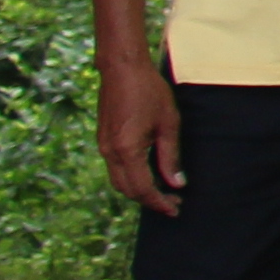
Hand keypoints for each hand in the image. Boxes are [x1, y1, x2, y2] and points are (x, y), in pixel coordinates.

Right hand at [97, 58, 185, 216]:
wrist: (122, 69)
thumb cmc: (149, 92)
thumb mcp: (168, 124)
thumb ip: (170, 156)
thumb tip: (176, 183)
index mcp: (127, 150)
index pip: (143, 188)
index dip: (159, 202)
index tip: (174, 209)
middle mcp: (110, 152)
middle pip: (127, 190)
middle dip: (149, 200)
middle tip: (172, 203)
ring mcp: (103, 146)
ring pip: (119, 181)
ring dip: (139, 191)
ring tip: (163, 192)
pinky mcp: (103, 140)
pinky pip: (115, 168)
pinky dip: (131, 177)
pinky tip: (149, 175)